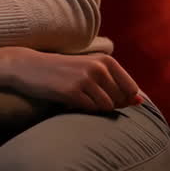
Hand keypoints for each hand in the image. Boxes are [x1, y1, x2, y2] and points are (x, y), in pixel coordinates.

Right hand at [0, 48, 142, 111]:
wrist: (29, 67)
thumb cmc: (63, 71)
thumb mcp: (91, 71)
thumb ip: (116, 85)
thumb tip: (140, 102)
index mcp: (107, 60)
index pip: (132, 90)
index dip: (122, 99)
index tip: (104, 96)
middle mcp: (99, 67)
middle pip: (120, 100)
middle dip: (108, 104)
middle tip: (87, 97)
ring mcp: (86, 79)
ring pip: (107, 107)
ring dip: (95, 108)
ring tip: (79, 97)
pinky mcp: (72, 92)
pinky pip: (91, 110)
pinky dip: (83, 110)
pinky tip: (70, 101)